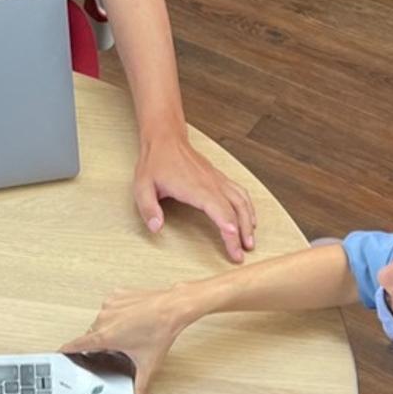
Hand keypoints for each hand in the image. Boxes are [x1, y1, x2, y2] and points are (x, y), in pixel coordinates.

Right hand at [61, 287, 190, 393]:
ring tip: (129, 331)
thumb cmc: (160, 331)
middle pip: (92, 335)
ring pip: (101, 321)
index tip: (59, 352)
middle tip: (119, 347)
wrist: (172, 307)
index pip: (77, 344)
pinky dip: (117, 313)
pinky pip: (110, 307)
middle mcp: (103, 319)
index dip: (66, 350)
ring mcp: (109, 305)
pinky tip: (131, 319)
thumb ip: (140, 388)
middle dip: (101, 343)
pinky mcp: (116, 295)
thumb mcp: (148, 364)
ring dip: (109, 327)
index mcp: (106, 336)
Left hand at [133, 134, 256, 262]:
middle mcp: (211, 183)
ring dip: (249, 221)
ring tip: (250, 240)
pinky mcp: (219, 178)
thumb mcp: (142, 186)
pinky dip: (248, 207)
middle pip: (235, 211)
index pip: (219, 212)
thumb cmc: (155, 162)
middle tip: (242, 254)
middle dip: (242, 234)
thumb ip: (148, 209)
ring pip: (242, 201)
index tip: (235, 246)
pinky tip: (249, 218)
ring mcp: (217, 180)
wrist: (165, 138)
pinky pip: (240, 193)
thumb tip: (156, 228)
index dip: (229, 230)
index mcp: (195, 188)